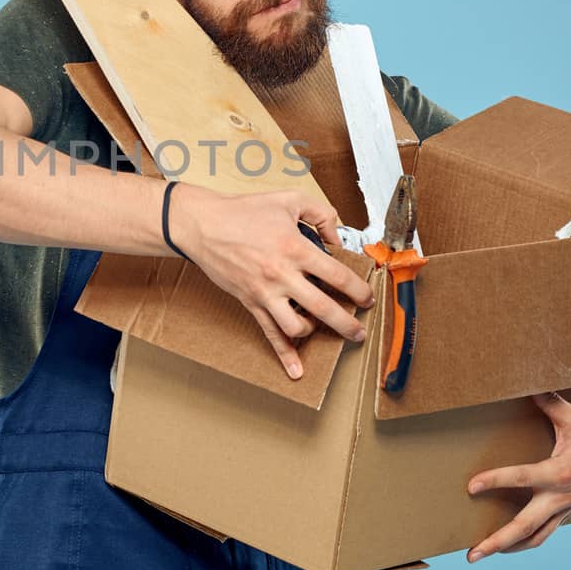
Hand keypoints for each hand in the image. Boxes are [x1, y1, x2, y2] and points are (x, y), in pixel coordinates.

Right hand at [169, 184, 374, 379]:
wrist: (204, 225)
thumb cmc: (244, 210)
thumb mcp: (289, 199)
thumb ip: (322, 214)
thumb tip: (338, 237)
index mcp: (296, 248)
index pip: (338, 276)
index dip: (359, 290)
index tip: (367, 297)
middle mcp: (282, 274)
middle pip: (324, 308)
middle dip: (348, 324)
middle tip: (359, 331)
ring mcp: (265, 292)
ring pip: (297, 327)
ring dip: (316, 333)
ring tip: (324, 329)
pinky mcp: (251, 302)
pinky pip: (269, 333)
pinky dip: (284, 354)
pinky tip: (295, 369)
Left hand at [463, 390, 570, 561]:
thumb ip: (548, 402)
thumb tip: (528, 383)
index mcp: (560, 472)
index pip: (521, 479)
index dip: (494, 481)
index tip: (471, 486)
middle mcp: (560, 496)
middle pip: (524, 527)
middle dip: (496, 542)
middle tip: (471, 555)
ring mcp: (565, 507)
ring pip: (535, 536)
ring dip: (509, 547)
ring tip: (483, 553)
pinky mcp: (568, 511)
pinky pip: (545, 531)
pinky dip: (526, 538)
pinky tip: (509, 542)